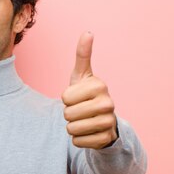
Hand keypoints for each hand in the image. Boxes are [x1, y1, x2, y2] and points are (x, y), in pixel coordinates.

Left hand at [61, 32, 117, 148]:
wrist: (101, 120)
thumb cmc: (86, 95)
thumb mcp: (82, 75)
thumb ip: (83, 55)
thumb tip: (88, 32)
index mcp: (100, 85)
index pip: (65, 97)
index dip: (66, 99)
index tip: (77, 97)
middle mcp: (108, 103)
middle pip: (67, 114)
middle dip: (68, 114)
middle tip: (80, 110)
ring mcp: (109, 122)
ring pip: (72, 129)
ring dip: (72, 127)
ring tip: (83, 121)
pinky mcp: (105, 139)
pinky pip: (77, 142)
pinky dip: (78, 139)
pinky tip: (88, 132)